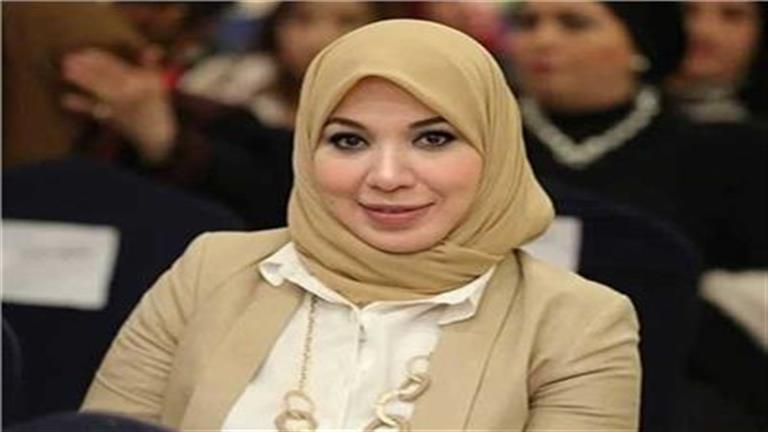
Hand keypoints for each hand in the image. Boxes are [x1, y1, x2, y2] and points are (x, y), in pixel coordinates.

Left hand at [61, 47, 177, 164]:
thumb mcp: (158, 84)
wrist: (159, 137)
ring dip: (82, 81)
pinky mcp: (111, 120)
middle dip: (86, 68)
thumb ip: (151, 65)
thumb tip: (153, 49)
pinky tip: (65, 99)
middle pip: (104, 77)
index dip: (99, 59)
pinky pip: (95, 112)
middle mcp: (128, 93)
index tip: (84, 51)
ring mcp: (118, 107)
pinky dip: (81, 106)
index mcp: (140, 82)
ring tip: (65, 72)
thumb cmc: (157, 107)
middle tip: (67, 59)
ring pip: (98, 90)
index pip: (116, 67)